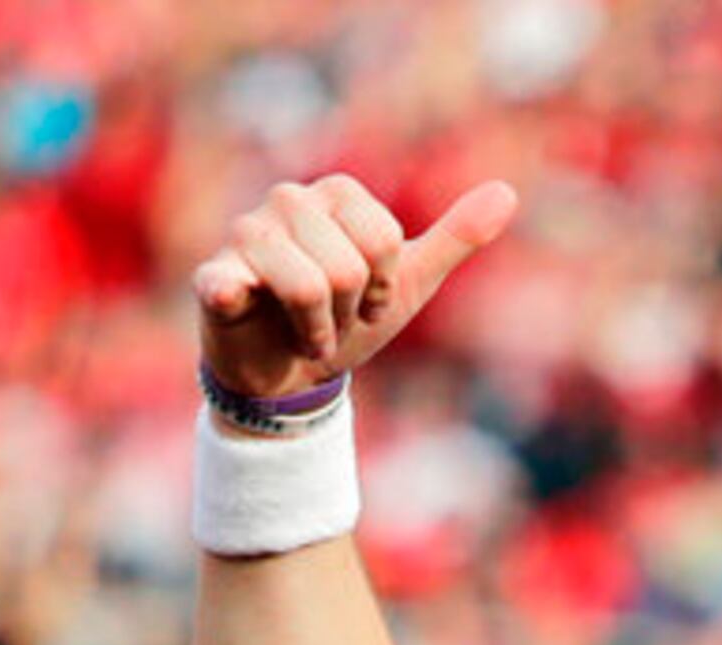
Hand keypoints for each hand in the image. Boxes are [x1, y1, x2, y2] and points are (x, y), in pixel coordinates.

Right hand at [195, 174, 517, 400]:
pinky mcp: (215, 274)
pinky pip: (229, 281)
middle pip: (347, 267)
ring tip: (306, 330)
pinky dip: (237, 298)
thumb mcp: (411, 282)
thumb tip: (507, 193)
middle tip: (335, 318)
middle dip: (350, 312)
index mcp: (337, 194)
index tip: (370, 300)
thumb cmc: (349, 318)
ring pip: (306, 285)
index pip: (384, 240)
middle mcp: (288, 200)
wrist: (293, 374)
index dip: (384, 288)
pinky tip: (239, 303)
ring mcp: (246, 234)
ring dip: (318, 330)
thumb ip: (454, 239)